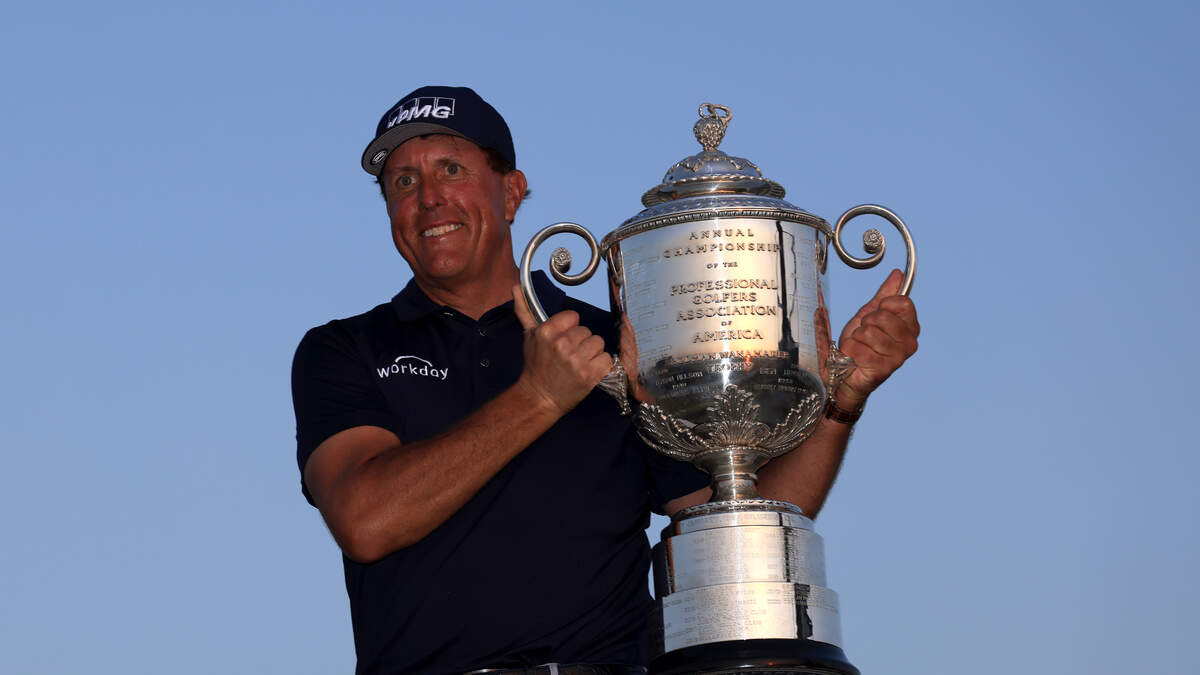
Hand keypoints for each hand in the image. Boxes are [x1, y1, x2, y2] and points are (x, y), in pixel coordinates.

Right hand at [512, 285, 611, 412]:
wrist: (539, 397)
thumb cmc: (535, 366)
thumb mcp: (528, 336)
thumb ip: (525, 310)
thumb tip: (516, 286)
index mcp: (548, 331)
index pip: (574, 316)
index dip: (569, 328)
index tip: (562, 340)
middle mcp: (562, 344)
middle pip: (587, 331)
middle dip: (580, 342)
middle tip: (568, 355)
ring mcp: (577, 360)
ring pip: (598, 343)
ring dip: (591, 353)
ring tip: (578, 362)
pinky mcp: (590, 374)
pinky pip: (606, 358)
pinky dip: (600, 365)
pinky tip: (587, 370)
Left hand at [836, 269, 919, 407]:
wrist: (846, 373)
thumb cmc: (861, 344)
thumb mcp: (870, 314)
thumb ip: (885, 295)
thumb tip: (899, 274)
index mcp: (911, 328)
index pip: (903, 303)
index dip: (883, 306)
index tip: (876, 315)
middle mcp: (910, 343)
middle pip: (883, 316)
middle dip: (865, 323)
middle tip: (864, 335)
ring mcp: (898, 357)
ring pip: (868, 331)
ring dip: (856, 338)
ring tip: (859, 347)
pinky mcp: (883, 369)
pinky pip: (858, 347)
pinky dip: (850, 350)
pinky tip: (855, 358)